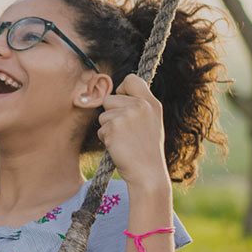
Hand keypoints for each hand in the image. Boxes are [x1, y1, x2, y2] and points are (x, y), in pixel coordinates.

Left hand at [98, 75, 168, 189]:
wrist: (147, 173)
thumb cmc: (146, 150)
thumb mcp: (150, 122)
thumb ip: (137, 107)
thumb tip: (113, 95)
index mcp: (152, 103)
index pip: (131, 79)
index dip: (121, 88)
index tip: (122, 102)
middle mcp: (140, 105)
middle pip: (110, 99)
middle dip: (111, 114)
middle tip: (126, 132)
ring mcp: (127, 115)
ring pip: (103, 115)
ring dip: (108, 128)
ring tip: (124, 140)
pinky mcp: (114, 126)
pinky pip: (100, 129)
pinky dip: (106, 139)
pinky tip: (120, 147)